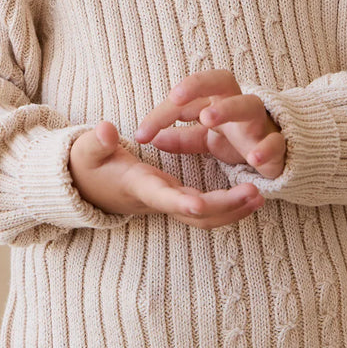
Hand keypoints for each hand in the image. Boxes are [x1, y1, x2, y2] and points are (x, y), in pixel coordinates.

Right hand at [69, 121, 263, 228]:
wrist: (85, 186)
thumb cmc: (87, 165)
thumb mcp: (87, 150)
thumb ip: (97, 141)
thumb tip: (106, 130)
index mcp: (137, 186)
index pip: (162, 196)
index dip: (180, 201)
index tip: (201, 203)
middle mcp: (156, 199)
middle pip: (195, 213)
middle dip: (225, 207)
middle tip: (254, 192)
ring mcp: (167, 202)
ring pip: (205, 217)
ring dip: (233, 210)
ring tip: (261, 195)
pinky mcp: (175, 198)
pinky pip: (206, 210)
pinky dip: (228, 207)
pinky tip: (250, 197)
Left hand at [134, 69, 286, 179]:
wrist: (275, 151)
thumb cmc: (236, 137)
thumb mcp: (204, 138)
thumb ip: (181, 138)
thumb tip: (151, 138)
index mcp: (216, 99)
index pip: (186, 97)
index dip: (161, 113)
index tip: (141, 134)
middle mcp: (237, 103)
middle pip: (220, 80)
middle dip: (197, 84)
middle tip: (175, 97)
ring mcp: (259, 122)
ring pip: (247, 104)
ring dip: (227, 108)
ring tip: (207, 118)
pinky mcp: (276, 143)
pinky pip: (275, 141)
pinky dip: (266, 148)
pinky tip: (253, 158)